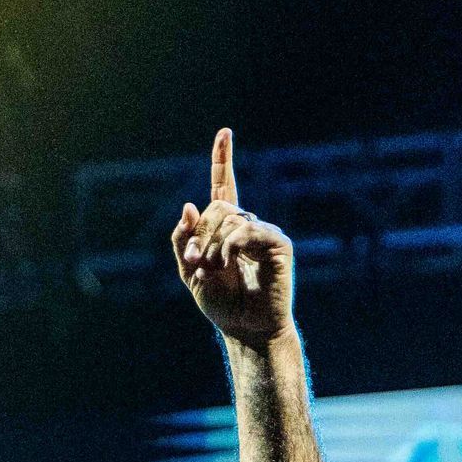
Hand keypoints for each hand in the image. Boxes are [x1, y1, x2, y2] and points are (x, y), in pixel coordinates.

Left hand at [171, 129, 294, 352]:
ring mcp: (263, 232)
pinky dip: (230, 246)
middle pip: (217, 205)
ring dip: (212, 245)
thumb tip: (189, 204)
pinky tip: (228, 263)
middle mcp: (246, 224)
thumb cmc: (222, 304)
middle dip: (199, 233)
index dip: (223, 159)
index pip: (224, 186)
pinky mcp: (277, 243)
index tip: (224, 133)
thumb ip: (184, 240)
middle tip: (194, 262)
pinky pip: (246, 230)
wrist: (246, 329)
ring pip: (229, 217)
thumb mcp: (190, 272)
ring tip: (212, 270)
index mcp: (226, 228)